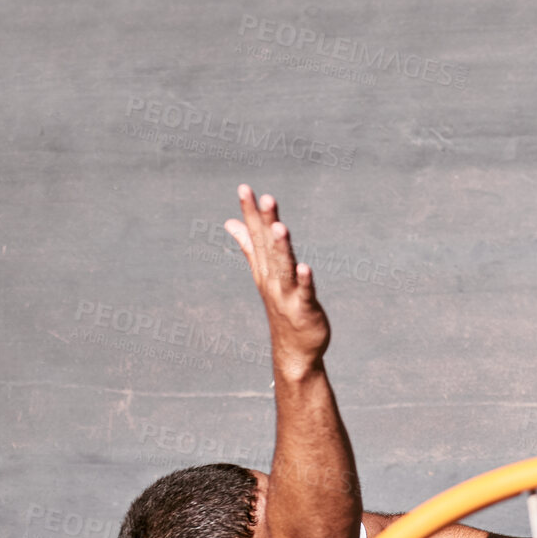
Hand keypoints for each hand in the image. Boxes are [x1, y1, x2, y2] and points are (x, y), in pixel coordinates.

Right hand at [224, 184, 329, 375]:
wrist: (293, 349)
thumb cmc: (281, 306)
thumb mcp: (264, 273)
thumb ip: (249, 246)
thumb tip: (230, 222)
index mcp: (264, 268)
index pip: (255, 235)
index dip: (250, 212)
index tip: (244, 188)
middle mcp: (272, 279)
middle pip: (269, 247)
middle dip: (266, 223)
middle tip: (265, 198)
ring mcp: (287, 294)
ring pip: (283, 268)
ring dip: (281, 248)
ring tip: (280, 227)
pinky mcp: (304, 309)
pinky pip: (304, 293)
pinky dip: (304, 281)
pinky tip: (305, 267)